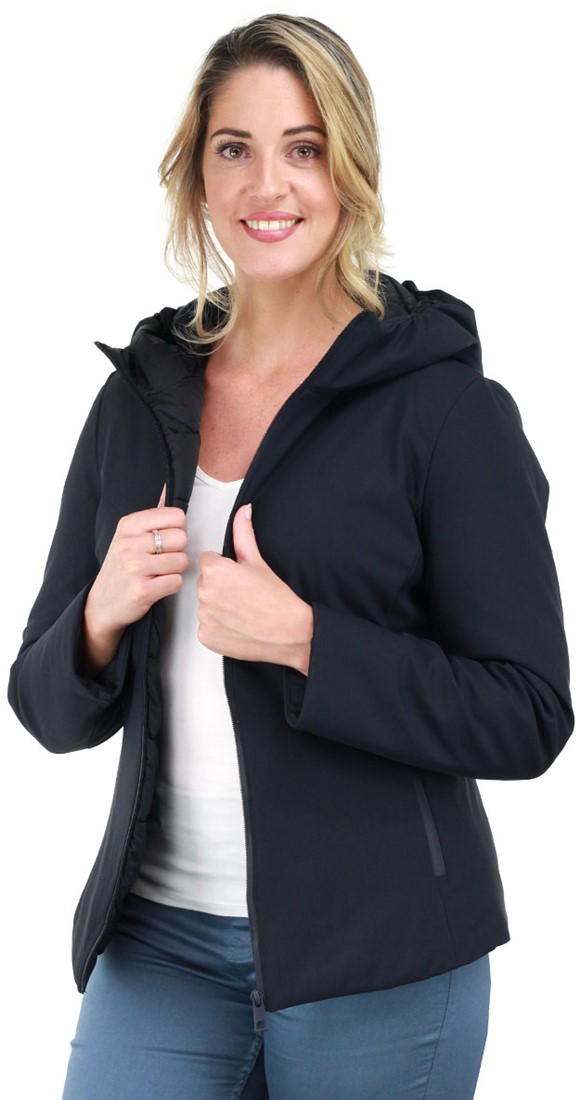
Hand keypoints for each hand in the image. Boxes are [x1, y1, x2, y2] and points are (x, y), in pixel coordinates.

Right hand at [83, 487, 187, 674]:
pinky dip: (171, 586)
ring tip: (157, 573)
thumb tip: (167, 488)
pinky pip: (176, 582)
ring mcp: (134, 567)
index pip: (177, 516)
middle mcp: (130, 543)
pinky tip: (156, 586)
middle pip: (182, 538)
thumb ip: (152, 515)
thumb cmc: (121, 568)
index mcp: (128, 525)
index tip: (165, 540)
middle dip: (177, 551)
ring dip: (174, 570)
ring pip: (181, 561)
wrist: (102, 603)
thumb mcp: (128, 536)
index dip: (178, 530)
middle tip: (161, 560)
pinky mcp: (142, 590)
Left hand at [197, 504, 312, 673]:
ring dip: (218, 607)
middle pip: (205, 583)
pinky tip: (238, 625)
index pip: (208, 561)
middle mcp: (205, 592)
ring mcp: (204, 617)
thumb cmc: (277, 599)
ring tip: (243, 611)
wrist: (290, 632)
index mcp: (215, 570)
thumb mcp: (258, 561)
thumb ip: (244, 534)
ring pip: (205, 605)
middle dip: (220, 587)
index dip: (226, 568)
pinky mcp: (206, 637)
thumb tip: (243, 512)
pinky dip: (219, 627)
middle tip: (244, 595)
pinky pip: (207, 627)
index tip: (240, 579)